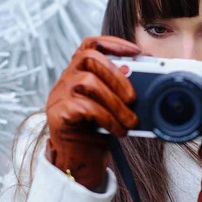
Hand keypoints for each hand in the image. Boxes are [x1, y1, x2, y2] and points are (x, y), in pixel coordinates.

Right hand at [45, 36, 140, 189]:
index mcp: (80, 71)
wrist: (80, 158)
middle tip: (134, 98)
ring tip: (131, 121)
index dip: (113, 43)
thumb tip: (144, 78)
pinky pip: (85, 107)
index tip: (136, 51)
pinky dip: (108, 118)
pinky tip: (118, 130)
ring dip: (116, 103)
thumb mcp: (113, 105)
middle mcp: (67, 78)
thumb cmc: (98, 129)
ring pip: (89, 82)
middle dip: (117, 75)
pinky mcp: (57, 112)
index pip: (90, 44)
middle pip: (89, 58)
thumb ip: (122, 89)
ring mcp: (59, 94)